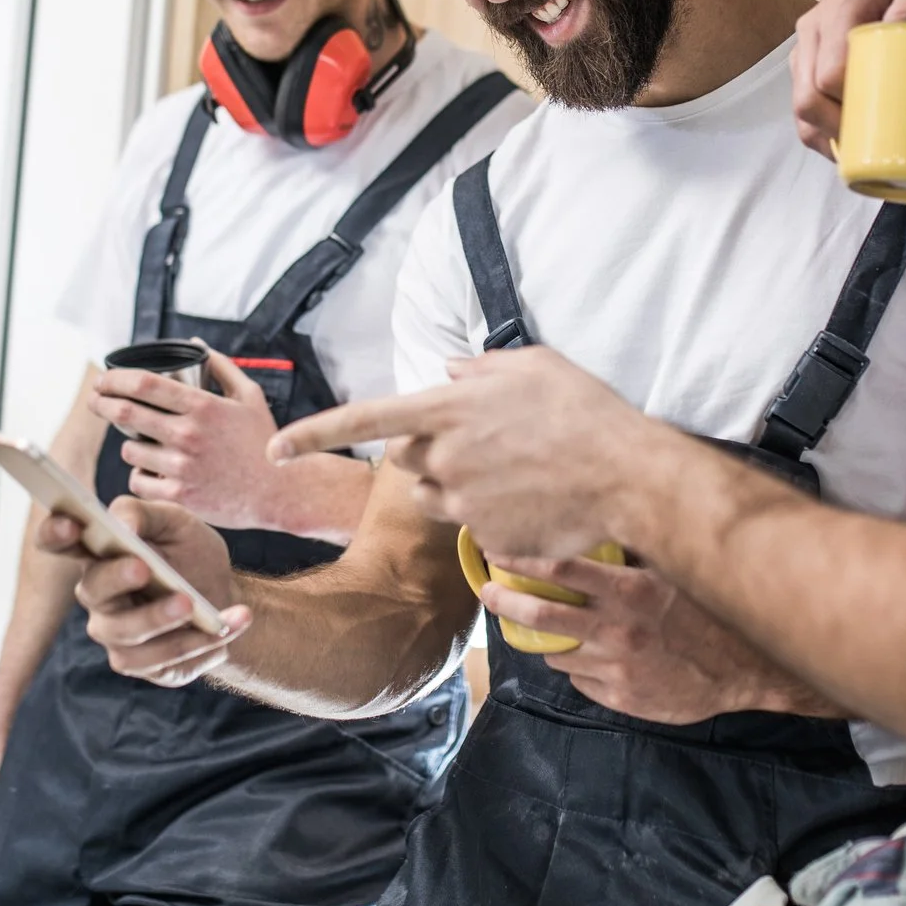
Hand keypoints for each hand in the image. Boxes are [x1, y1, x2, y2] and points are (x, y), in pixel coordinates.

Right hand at [35, 497, 249, 686]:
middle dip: (117, 579)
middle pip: (92, 590)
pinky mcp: (143, 664)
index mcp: (99, 553)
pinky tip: (224, 626)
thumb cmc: (190, 554)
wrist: (224, 595)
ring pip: (125, 634)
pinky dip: (197, 642)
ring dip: (158, 618)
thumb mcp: (177, 522)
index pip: (60, 543)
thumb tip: (122, 523)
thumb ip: (145, 514)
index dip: (55, 534)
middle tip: (143, 568)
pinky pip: (161, 660)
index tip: (70, 525)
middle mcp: (99, 596)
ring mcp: (116, 634)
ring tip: (192, 605)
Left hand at [91, 345, 288, 532]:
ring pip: (130, 450)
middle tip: (96, 400)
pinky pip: (138, 481)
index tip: (103, 379)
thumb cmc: (264, 442)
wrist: (279, 492)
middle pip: (126, 413)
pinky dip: (139, 474)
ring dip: (128, 442)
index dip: (115, 378)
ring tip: (137, 441)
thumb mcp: (249, 397)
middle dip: (102, 403)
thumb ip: (221, 367)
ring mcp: (182, 466)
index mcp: (202, 406)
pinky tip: (149, 469)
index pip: (144, 384)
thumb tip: (195, 345)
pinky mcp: (180, 495)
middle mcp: (188, 434)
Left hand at [268, 346, 677, 558]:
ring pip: (435, 495)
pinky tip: (533, 499)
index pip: (361, 420)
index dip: (312, 435)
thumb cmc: (585, 412)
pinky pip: (473, 527)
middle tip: (482, 442)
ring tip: (513, 470)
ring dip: (456, 483)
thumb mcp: (532, 366)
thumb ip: (479, 369)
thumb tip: (449, 372)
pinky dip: (493, 515)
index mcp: (447, 409)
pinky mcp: (487, 539)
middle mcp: (445, 457)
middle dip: (428, 449)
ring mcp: (464, 503)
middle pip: (406, 458)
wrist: (629, 476)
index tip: (276, 450)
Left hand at [481, 556, 840, 724]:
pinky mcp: (622, 698)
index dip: (522, 560)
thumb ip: (633, 558)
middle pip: (541, 615)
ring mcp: (617, 669)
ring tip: (549, 627)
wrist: (747, 670)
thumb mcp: (673, 574)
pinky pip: (582, 681)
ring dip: (547, 639)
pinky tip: (594, 656)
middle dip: (506, 602)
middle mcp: (618, 631)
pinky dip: (580, 667)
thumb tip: (593, 528)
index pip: (561, 570)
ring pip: (557, 652)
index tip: (497, 552)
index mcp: (630, 592)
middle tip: (489, 593)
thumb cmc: (711, 613)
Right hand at [791, 0, 905, 156]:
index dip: (850, 105)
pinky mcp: (806, 73)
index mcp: (836, 12)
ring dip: (828, 137)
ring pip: (801, 112)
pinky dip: (822, 138)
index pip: (829, 74)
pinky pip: (803, 116)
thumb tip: (898, 26)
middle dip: (837, 129)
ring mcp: (805, 55)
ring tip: (862, 151)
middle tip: (875, 143)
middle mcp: (811, 33)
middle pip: (808, 99)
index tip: (883, 118)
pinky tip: (845, 149)